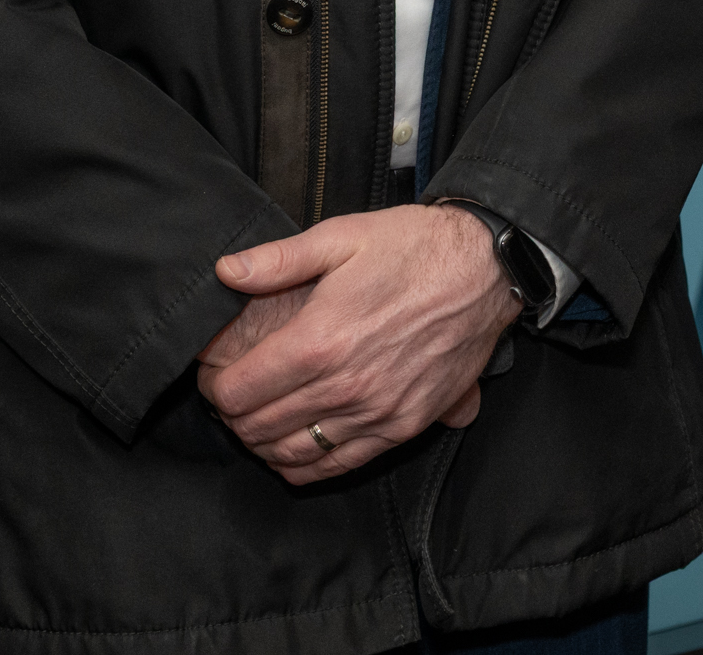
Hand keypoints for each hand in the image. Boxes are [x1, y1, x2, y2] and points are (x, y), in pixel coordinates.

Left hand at [197, 203, 519, 483]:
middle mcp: (344, 387)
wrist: (486, 269)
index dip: (217, 386)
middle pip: (258, 427)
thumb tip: (224, 272)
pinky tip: (294, 449)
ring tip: (259, 420)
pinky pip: (338, 466)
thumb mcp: (343, 236)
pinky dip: (305, 466)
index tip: (217, 374)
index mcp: (320, 340)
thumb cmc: (414, 246)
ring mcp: (375, 413)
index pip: (238, 391)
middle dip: (235, 416)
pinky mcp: (403, 427)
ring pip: (292, 453)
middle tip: (234, 395)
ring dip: (264, 443)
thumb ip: (278, 259)